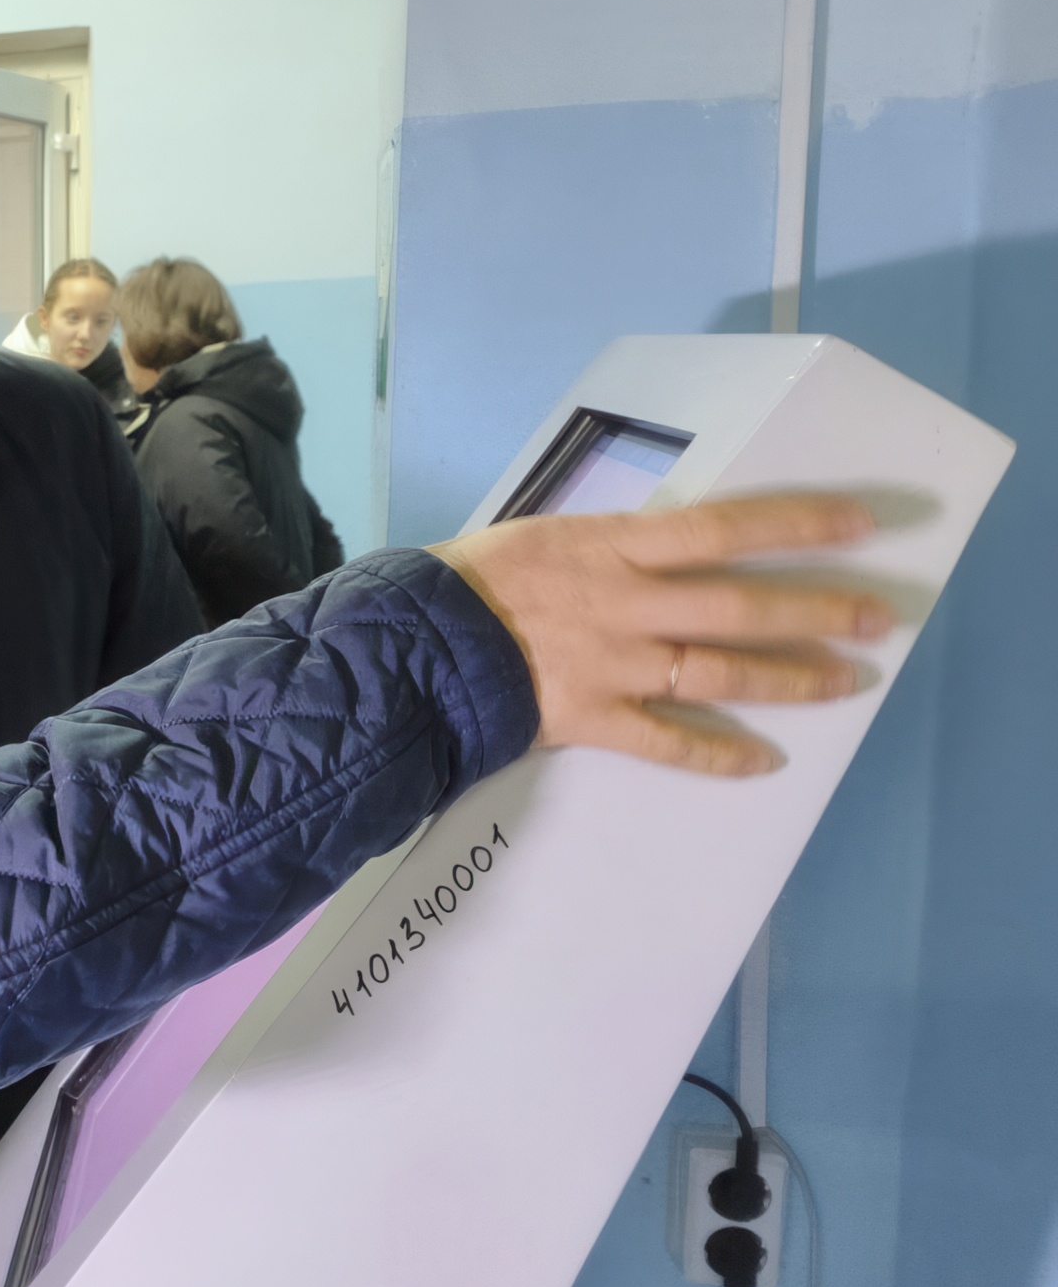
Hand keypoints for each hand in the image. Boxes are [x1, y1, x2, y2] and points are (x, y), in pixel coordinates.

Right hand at [430, 493, 894, 776]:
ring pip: (717, 671)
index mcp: (607, 545)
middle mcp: (621, 602)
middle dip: (816, 610)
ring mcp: (610, 663)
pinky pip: (666, 740)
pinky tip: (762, 762)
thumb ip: (603, 547)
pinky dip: (715, 753)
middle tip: (880, 617)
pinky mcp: (589, 718)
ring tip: (848, 681)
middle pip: (738, 605)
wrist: (406, 647)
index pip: (719, 528)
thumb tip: (656, 550)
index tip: (857, 525)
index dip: (793, 526)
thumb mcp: (537, 537)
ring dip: (789, 678)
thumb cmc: (465, 582)